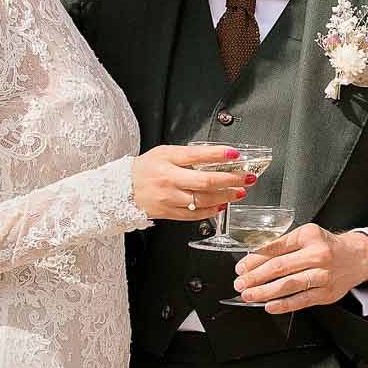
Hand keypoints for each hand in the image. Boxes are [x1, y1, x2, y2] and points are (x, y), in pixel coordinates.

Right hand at [129, 145, 255, 221]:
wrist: (121, 190)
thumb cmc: (144, 169)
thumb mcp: (163, 153)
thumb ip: (186, 155)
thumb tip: (214, 157)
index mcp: (167, 160)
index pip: (196, 155)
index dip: (218, 154)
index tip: (235, 154)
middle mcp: (169, 179)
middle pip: (205, 181)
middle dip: (230, 180)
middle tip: (246, 178)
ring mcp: (169, 198)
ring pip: (203, 200)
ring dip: (225, 197)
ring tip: (239, 192)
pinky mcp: (169, 212)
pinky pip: (194, 214)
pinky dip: (211, 211)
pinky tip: (221, 206)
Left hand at [233, 225, 367, 312]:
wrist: (357, 257)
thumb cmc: (328, 247)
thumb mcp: (307, 236)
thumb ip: (284, 244)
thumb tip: (254, 258)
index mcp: (308, 236)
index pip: (275, 247)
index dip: (254, 259)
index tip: (241, 267)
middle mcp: (317, 254)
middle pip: (279, 267)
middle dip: (254, 277)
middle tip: (240, 283)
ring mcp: (323, 275)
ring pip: (288, 285)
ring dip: (264, 292)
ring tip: (249, 295)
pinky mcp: (326, 293)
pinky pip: (301, 300)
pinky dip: (283, 304)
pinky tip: (269, 306)